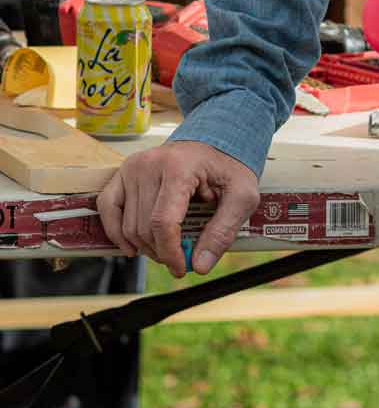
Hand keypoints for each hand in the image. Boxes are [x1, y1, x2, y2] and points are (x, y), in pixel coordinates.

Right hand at [97, 143, 260, 278]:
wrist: (216, 138)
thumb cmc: (228, 167)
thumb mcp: (242, 197)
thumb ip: (223, 231)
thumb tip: (199, 265)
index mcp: (179, 167)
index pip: (163, 222)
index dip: (170, 252)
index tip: (181, 268)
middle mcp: (149, 164)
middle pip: (144, 227)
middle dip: (161, 252)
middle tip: (180, 259)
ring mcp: (132, 167)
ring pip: (128, 225)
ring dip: (145, 246)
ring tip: (166, 248)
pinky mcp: (123, 172)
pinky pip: (107, 207)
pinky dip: (117, 232)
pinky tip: (132, 247)